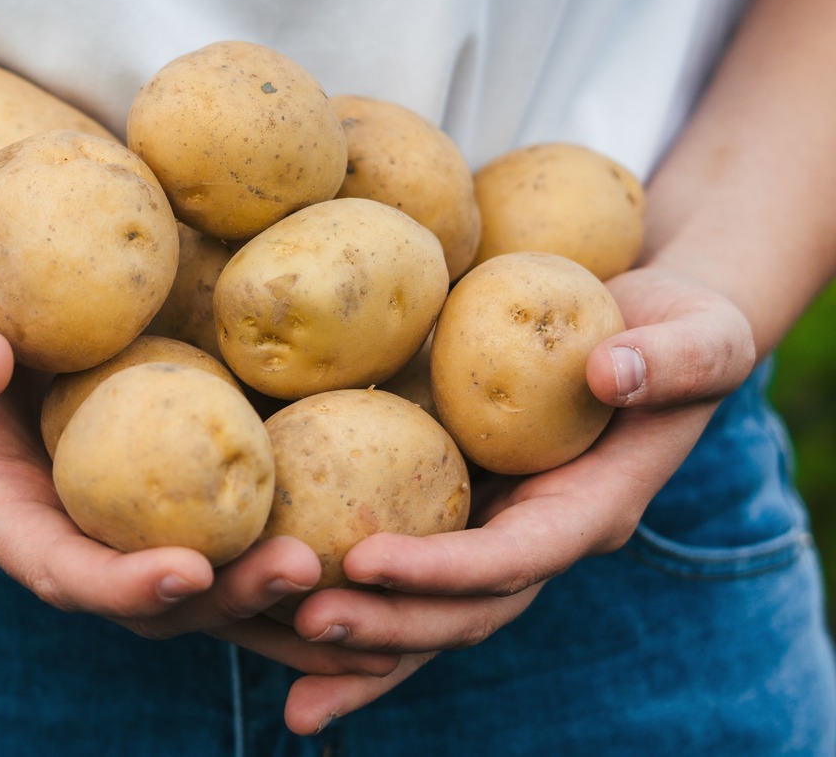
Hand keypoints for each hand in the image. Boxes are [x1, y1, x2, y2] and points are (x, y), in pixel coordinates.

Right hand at [0, 269, 397, 676]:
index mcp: (6, 520)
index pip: (63, 572)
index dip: (123, 585)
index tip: (188, 571)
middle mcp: (74, 540)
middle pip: (158, 599)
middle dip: (232, 597)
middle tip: (310, 569)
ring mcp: (126, 527)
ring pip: (213, 587)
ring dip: (286, 599)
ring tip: (377, 586)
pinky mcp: (168, 496)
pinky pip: (236, 533)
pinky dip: (301, 554)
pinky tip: (379, 543)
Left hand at [275, 264, 756, 734]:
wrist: (651, 330)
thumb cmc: (681, 328)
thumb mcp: (704, 333)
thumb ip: (674, 358)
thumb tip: (611, 375)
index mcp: (590, 511)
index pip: (514, 558)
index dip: (444, 569)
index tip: (365, 558)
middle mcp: (536, 538)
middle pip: (460, 608)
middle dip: (387, 624)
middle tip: (302, 622)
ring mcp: (492, 531)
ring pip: (423, 608)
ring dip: (357, 636)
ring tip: (276, 650)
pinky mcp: (453, 508)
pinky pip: (398, 562)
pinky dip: (347, 594)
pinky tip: (273, 610)